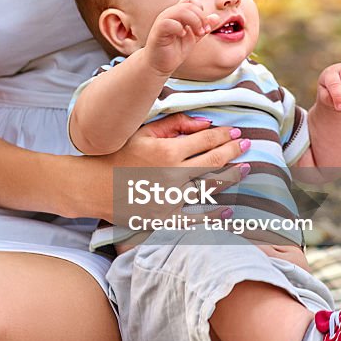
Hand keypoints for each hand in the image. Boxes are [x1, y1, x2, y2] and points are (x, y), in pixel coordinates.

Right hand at [108, 113, 249, 222]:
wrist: (93, 186)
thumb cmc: (118, 154)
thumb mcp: (143, 132)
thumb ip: (175, 124)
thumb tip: (205, 123)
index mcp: (167, 151)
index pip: (204, 140)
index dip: (223, 135)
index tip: (235, 132)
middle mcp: (172, 175)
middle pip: (212, 162)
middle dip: (232, 152)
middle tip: (246, 145)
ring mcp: (170, 198)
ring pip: (209, 187)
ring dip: (229, 177)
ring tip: (244, 169)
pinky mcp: (165, 217)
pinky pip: (195, 217)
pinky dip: (213, 215)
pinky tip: (227, 210)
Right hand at [144, 0, 219, 75]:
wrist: (160, 64)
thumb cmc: (175, 50)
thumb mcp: (194, 37)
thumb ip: (203, 27)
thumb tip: (216, 17)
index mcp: (177, 14)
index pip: (191, 1)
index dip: (201, 11)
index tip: (206, 27)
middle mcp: (169, 14)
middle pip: (189, 5)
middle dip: (201, 18)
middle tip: (203, 32)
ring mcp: (162, 21)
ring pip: (181, 11)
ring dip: (194, 22)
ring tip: (197, 34)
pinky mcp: (158, 31)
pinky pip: (168, 23)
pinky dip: (179, 28)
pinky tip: (183, 35)